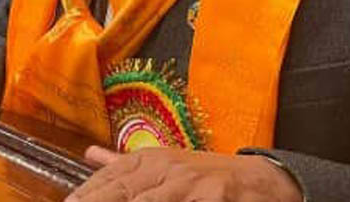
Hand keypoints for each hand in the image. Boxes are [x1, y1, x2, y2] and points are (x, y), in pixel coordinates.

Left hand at [65, 146, 302, 201]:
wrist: (263, 179)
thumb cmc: (206, 175)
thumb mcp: (165, 165)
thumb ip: (124, 163)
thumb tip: (89, 153)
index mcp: (150, 159)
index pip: (109, 177)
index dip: (86, 193)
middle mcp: (166, 168)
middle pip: (121, 190)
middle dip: (96, 201)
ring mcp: (190, 183)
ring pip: (147, 201)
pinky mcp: (215, 195)